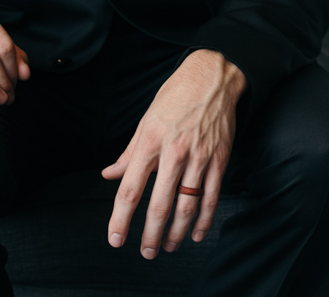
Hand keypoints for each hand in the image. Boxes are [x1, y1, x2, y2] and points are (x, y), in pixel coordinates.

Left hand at [101, 50, 245, 257]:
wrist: (212, 76)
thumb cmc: (175, 96)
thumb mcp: (146, 120)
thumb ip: (129, 152)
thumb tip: (109, 174)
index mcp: (150, 141)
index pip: (130, 189)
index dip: (120, 218)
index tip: (116, 238)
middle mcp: (173, 152)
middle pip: (158, 204)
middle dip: (150, 235)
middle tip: (146, 253)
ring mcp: (199, 157)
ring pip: (186, 205)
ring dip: (176, 232)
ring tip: (167, 246)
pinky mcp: (219, 159)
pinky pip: (211, 196)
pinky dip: (204, 219)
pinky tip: (197, 233)